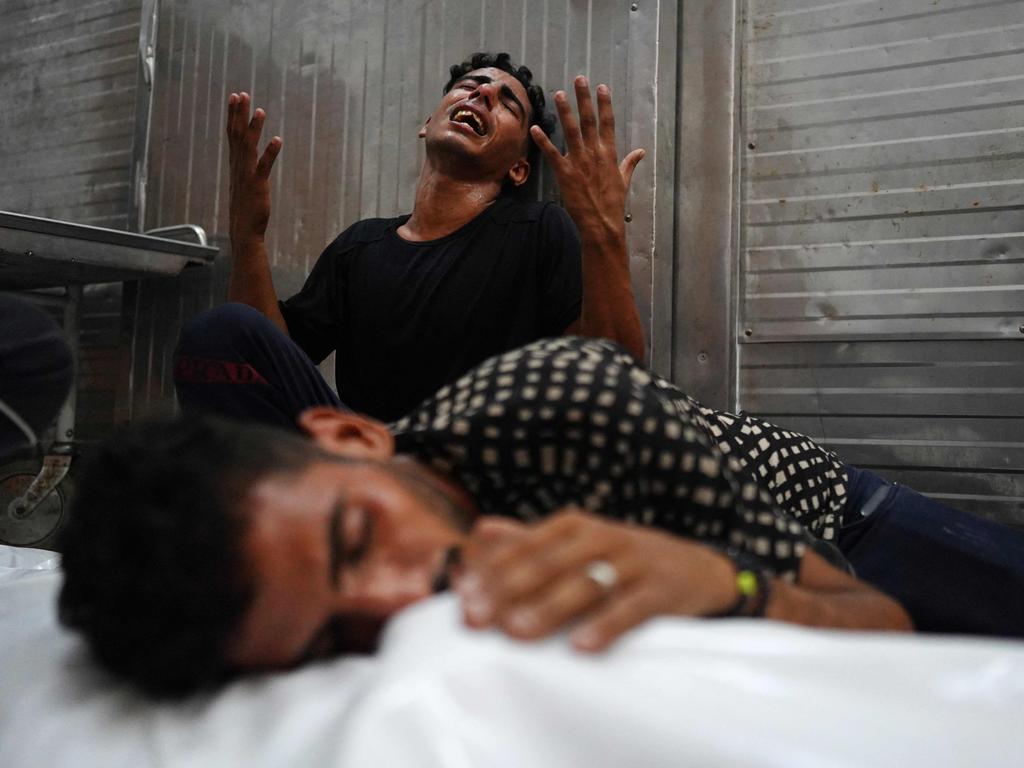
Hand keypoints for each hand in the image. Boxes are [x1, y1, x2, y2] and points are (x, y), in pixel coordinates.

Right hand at [226, 92, 281, 241]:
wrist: (243, 230)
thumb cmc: (245, 207)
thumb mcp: (243, 182)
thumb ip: (244, 166)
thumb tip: (246, 154)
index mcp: (235, 164)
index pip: (232, 134)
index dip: (233, 114)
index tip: (235, 96)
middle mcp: (238, 166)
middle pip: (237, 135)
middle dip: (239, 113)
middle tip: (242, 93)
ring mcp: (247, 175)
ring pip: (249, 147)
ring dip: (254, 128)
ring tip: (260, 110)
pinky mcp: (257, 185)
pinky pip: (264, 166)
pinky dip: (270, 152)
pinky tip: (278, 140)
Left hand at [458, 508, 736, 651]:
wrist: (698, 569)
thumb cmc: (623, 561)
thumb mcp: (579, 544)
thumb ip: (531, 540)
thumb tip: (481, 530)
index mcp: (575, 527)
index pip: (526, 547)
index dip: (493, 573)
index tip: (464, 601)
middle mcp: (602, 537)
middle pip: (549, 564)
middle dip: (509, 591)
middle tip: (478, 619)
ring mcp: (634, 562)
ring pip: (585, 584)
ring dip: (549, 609)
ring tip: (518, 634)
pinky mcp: (662, 589)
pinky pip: (631, 608)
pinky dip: (606, 626)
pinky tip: (581, 646)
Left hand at [530, 77, 644, 236]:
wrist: (602, 224)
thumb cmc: (612, 204)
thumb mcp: (623, 181)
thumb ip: (629, 163)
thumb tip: (640, 152)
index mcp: (609, 154)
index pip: (608, 123)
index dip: (604, 104)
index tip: (602, 87)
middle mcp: (595, 153)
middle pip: (589, 120)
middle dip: (584, 98)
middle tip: (579, 79)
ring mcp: (579, 162)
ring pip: (571, 131)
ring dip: (564, 111)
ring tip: (558, 93)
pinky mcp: (565, 173)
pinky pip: (553, 153)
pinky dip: (544, 140)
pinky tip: (536, 128)